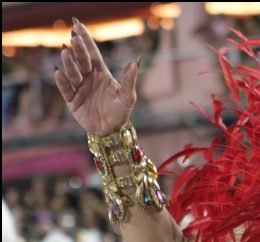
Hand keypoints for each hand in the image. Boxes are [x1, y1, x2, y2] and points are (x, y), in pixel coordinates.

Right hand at [54, 19, 138, 136]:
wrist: (112, 132)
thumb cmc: (121, 113)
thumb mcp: (128, 97)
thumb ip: (129, 80)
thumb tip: (134, 62)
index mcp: (101, 74)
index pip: (92, 53)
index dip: (85, 40)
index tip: (78, 25)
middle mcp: (88, 78)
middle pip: (82, 61)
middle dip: (78, 50)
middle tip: (73, 39)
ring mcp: (79, 89)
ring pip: (72, 73)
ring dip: (69, 63)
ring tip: (66, 53)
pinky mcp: (72, 101)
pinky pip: (66, 90)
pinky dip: (62, 82)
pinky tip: (59, 73)